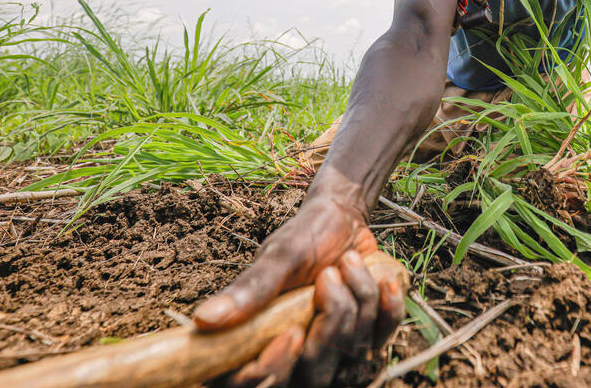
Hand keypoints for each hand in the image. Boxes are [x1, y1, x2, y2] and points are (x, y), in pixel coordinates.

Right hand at [193, 195, 405, 386]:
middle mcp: (295, 357)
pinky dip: (386, 305)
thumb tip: (203, 320)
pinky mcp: (366, 340)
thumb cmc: (303, 237)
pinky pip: (383, 338)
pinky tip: (382, 280)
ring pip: (352, 356)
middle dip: (331, 319)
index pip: (255, 385)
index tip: (289, 333)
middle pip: (313, 376)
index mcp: (259, 342)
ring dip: (358, 301)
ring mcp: (333, 354)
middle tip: (328, 275)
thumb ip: (249, 291)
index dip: (272, 370)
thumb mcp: (278, 258)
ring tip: (346, 263)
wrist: (342, 218)